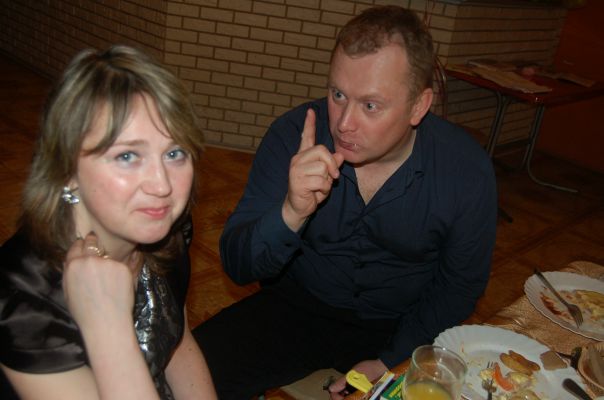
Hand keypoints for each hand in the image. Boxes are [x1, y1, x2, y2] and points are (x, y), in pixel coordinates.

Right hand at [63, 232, 134, 334]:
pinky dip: (120, 273)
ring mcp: (107, 262)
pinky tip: (118, 287)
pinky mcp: (122, 267)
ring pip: (108, 256)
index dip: (81, 245)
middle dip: (94, 242)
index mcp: (73, 266)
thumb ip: (70, 273)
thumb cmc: (85, 312)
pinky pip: (121, 266)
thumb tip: (70, 260)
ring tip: (109, 283)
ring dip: (108, 263)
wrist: (105, 322)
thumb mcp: (68, 292)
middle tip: (98, 246)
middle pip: (92, 242)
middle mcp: (89, 260)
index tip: (85, 244)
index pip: (76, 246)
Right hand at [282, 108, 343, 230]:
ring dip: (326, 181)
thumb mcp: (325, 176)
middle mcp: (298, 159)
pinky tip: (315, 193)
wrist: (298, 208)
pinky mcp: (297, 181)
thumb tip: (340, 155)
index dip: (309, 124)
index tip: (310, 111)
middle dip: (331, 165)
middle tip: (332, 177)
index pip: (307, 137)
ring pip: (323, 168)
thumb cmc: (311, 191)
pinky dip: (323, 190)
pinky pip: (321, 181)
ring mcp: (296, 169)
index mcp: (304, 156)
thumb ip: (331, 164)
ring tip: (318, 187)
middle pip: (322, 151)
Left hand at [328, 359, 387, 399]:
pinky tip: (350, 388)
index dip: (335, 397)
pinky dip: (351, 394)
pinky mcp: (366, 395)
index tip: (332, 390)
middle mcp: (361, 398)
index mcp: (358, 397)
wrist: (384, 368)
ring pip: (351, 399)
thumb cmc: (370, 370)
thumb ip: (342, 382)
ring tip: (344, 388)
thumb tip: (331, 389)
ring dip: (345, 395)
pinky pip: (356, 397)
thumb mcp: (353, 374)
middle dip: (340, 397)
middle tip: (337, 389)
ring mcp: (364, 397)